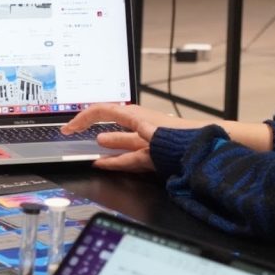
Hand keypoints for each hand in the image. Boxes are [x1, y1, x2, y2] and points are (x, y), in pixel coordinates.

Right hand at [61, 104, 201, 172]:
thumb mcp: (154, 134)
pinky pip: (128, 156)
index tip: (69, 127)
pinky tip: (104, 164)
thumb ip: (133, 135)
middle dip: (89, 126)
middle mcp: (139, 124)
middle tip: (71, 132)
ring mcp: (145, 139)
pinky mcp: (152, 154)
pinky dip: (115, 161)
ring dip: (103, 145)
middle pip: (108, 123)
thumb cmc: (182, 136)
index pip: (102, 111)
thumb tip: (113, 137)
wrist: (205, 148)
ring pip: (118, 141)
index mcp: (136, 115)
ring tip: (87, 148)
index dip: (83, 118)